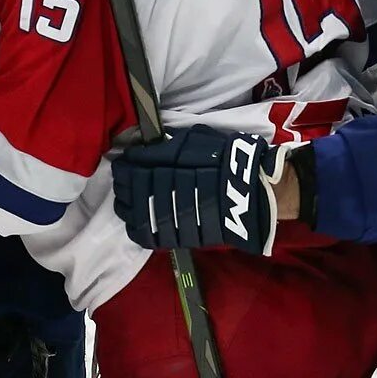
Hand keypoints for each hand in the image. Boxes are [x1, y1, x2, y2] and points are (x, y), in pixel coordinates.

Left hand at [111, 126, 286, 255]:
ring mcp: (176, 214)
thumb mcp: (199, 142)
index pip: (138, 166)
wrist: (256, 195)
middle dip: (124, 184)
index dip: (125, 166)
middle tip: (120, 181)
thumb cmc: (228, 162)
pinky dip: (137, 227)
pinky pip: (149, 235)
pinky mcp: (181, 236)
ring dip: (126, 205)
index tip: (121, 164)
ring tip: (124, 200)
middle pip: (135, 188)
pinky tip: (133, 220)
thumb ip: (168, 146)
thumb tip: (137, 153)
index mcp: (177, 163)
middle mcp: (174, 188)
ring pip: (137, 212)